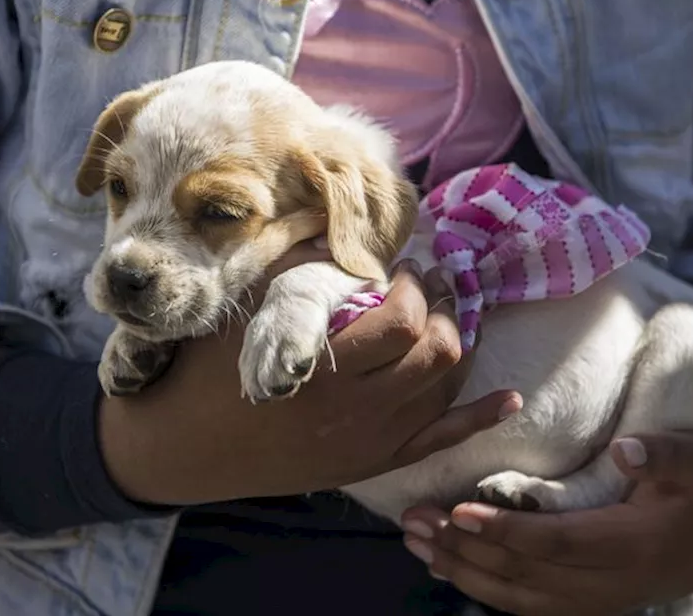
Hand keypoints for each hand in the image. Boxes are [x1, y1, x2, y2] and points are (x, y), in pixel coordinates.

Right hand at [99, 245, 521, 505]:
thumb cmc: (208, 367)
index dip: (414, 287)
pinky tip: (508, 399)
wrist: (185, 446)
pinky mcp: (370, 465)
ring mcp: (367, 445)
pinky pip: (440, 443)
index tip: (400, 269)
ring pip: (445, 392)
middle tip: (432, 284)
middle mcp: (354, 414)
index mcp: (322, 370)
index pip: (403, 322)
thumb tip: (351, 227)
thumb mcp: (246, 307)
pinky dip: (478, 418)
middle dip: (444, 308)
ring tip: (449, 314)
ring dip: (459, 345)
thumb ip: (299, 265)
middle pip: (437, 354)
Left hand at [400, 432, 692, 615]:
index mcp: (633, 545)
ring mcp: (600, 600)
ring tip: (417, 543)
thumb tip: (624, 448)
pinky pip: (530, 605)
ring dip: (463, 573)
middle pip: (525, 576)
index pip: (556, 544)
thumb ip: (661, 453)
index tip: (459, 510)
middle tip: (414, 522)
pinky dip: (486, 589)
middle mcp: (611, 584)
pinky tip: (452, 568)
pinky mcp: (591, 601)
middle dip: (463, 551)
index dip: (504, 531)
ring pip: (520, 598)